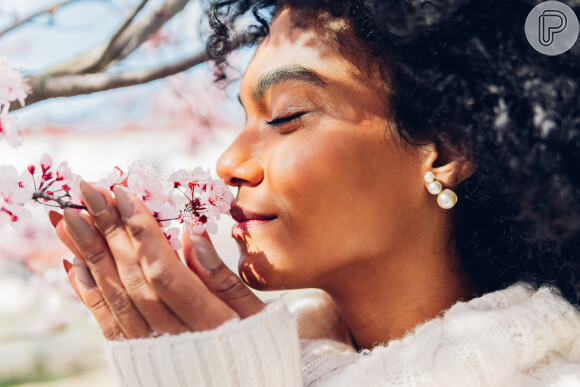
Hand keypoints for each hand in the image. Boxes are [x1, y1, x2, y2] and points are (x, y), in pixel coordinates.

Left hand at [50, 181, 264, 339]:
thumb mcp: (253, 312)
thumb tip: (195, 235)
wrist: (239, 386)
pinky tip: (73, 262)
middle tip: (86, 191)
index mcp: (207, 322)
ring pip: (114, 296)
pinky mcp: (134, 356)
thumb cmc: (252, 344)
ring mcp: (150, 348)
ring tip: (68, 218)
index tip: (122, 192)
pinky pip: (106, 323)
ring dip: (88, 254)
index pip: (164, 270)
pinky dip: (88, 291)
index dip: (141, 230)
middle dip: (108, 231)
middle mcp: (172, 336)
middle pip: (133, 277)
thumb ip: (223, 279)